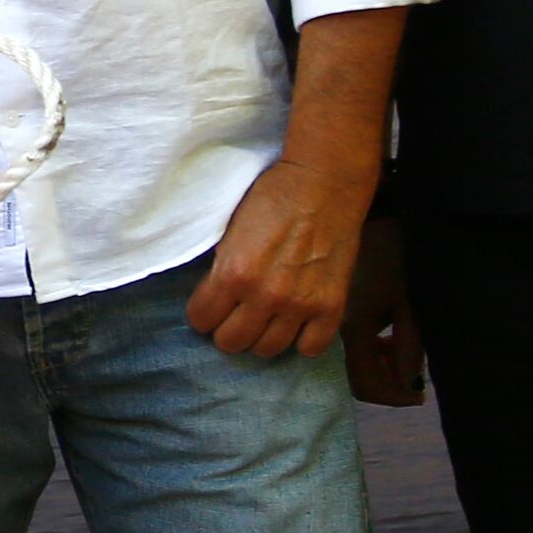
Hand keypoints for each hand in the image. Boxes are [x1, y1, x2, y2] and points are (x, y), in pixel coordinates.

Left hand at [186, 148, 374, 360]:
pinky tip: (297, 325)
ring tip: (265, 319)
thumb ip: (222, 268)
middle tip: (235, 315)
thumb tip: (213, 297)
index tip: (210, 306)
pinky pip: (311, 348)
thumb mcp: (230, 230)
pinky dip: (302, 341)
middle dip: (227, 329)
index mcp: (234, 273)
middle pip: (231, 342)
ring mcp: (301, 305)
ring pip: (268, 350)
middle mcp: (266, 296)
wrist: (325, 183)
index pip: (201, 320)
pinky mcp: (332, 306)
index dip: (202, 313)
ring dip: (262, 336)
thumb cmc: (274, 197)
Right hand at [341, 218, 427, 404]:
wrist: (367, 212)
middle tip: (411, 366)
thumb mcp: (409, 301)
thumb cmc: (393, 254)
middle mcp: (333, 330)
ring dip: (380, 363)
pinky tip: (385, 330)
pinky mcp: (330, 308)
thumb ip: (409, 346)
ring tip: (399, 344)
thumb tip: (408, 384)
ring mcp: (328, 319)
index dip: (393, 397)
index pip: (366, 386)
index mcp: (353, 329)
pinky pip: (348, 343)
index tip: (418, 394)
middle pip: (357, 377)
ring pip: (352, 361)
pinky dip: (371, 347)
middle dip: (388, 380)